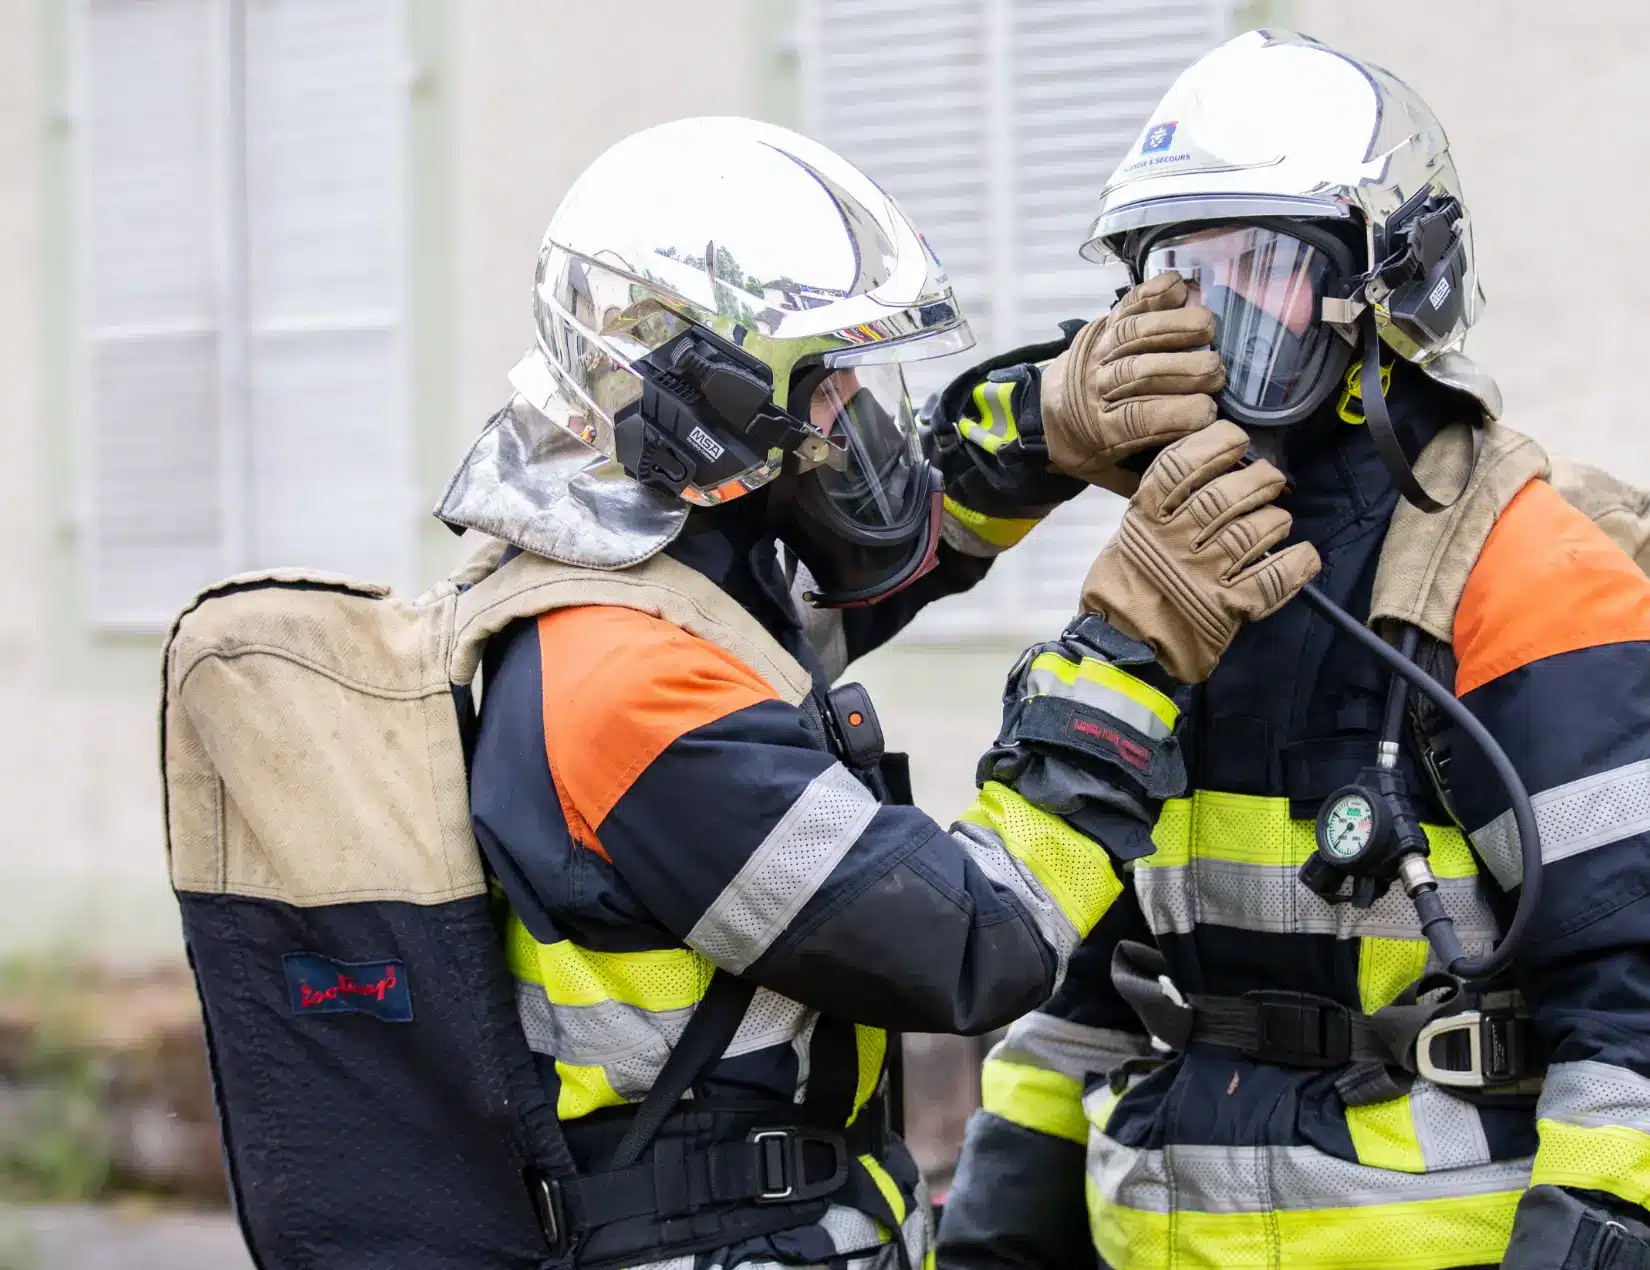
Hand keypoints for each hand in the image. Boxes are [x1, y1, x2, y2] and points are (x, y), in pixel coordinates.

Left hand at [1040, 272, 1225, 495]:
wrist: (1040, 414)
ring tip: (1208, 328)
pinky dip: (1152, 293)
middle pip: (1140, 372)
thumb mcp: (1107, 474)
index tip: (1210, 412)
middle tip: (1216, 372)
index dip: (1177, 413)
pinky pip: (1127, 305)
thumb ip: (1147, 478)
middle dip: (1185, 369)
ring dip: (1174, 326)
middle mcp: (1094, 388)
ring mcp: (1096, 352)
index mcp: (1098, 430)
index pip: (1139, 419)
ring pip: (1134, 333)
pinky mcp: (1101, 327)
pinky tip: (1179, 289)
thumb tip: (1200, 480)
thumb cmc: (1086, 447)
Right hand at [1078, 421, 1319, 682]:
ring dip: (1276, 521)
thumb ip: (1164, 501)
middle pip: (1227, 495)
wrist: (1124, 640)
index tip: (1236, 439)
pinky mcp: (1227, 606)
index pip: (1183, 466)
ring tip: (1278, 521)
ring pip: (1254, 532)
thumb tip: (1212, 464)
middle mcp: (1177, 540)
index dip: (1216, 445)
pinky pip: (1273, 578)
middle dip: (1260, 480)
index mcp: (1149, 517)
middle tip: (1270, 479)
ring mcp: (1204, 573)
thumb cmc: (1129, 582)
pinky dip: (1297, 564)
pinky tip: (1304, 556)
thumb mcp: (1133, 531)